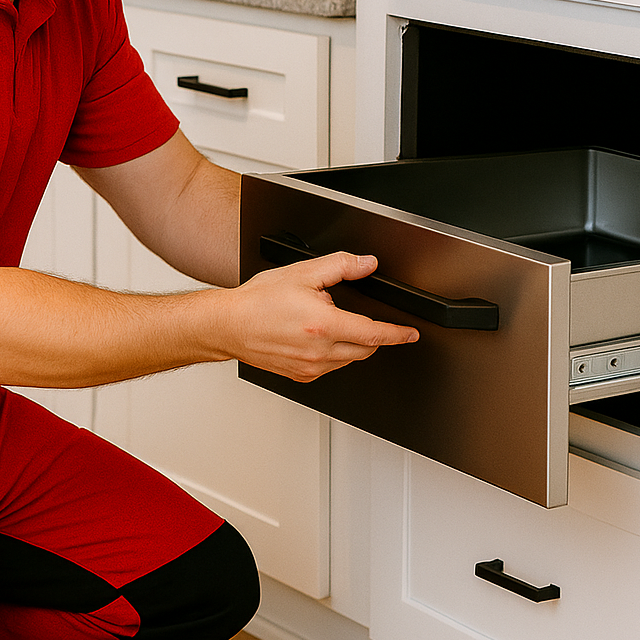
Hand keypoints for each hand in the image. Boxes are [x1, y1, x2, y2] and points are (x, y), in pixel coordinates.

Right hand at [218, 251, 419, 382]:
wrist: (228, 325)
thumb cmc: (258, 301)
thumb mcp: (303, 273)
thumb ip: (341, 266)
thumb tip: (366, 264)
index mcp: (324, 325)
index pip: (375, 334)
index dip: (398, 334)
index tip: (410, 334)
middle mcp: (320, 352)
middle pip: (366, 349)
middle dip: (373, 336)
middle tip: (359, 318)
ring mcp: (311, 367)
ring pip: (349, 359)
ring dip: (351, 344)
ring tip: (325, 323)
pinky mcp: (301, 376)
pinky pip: (331, 367)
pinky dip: (334, 354)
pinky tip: (315, 338)